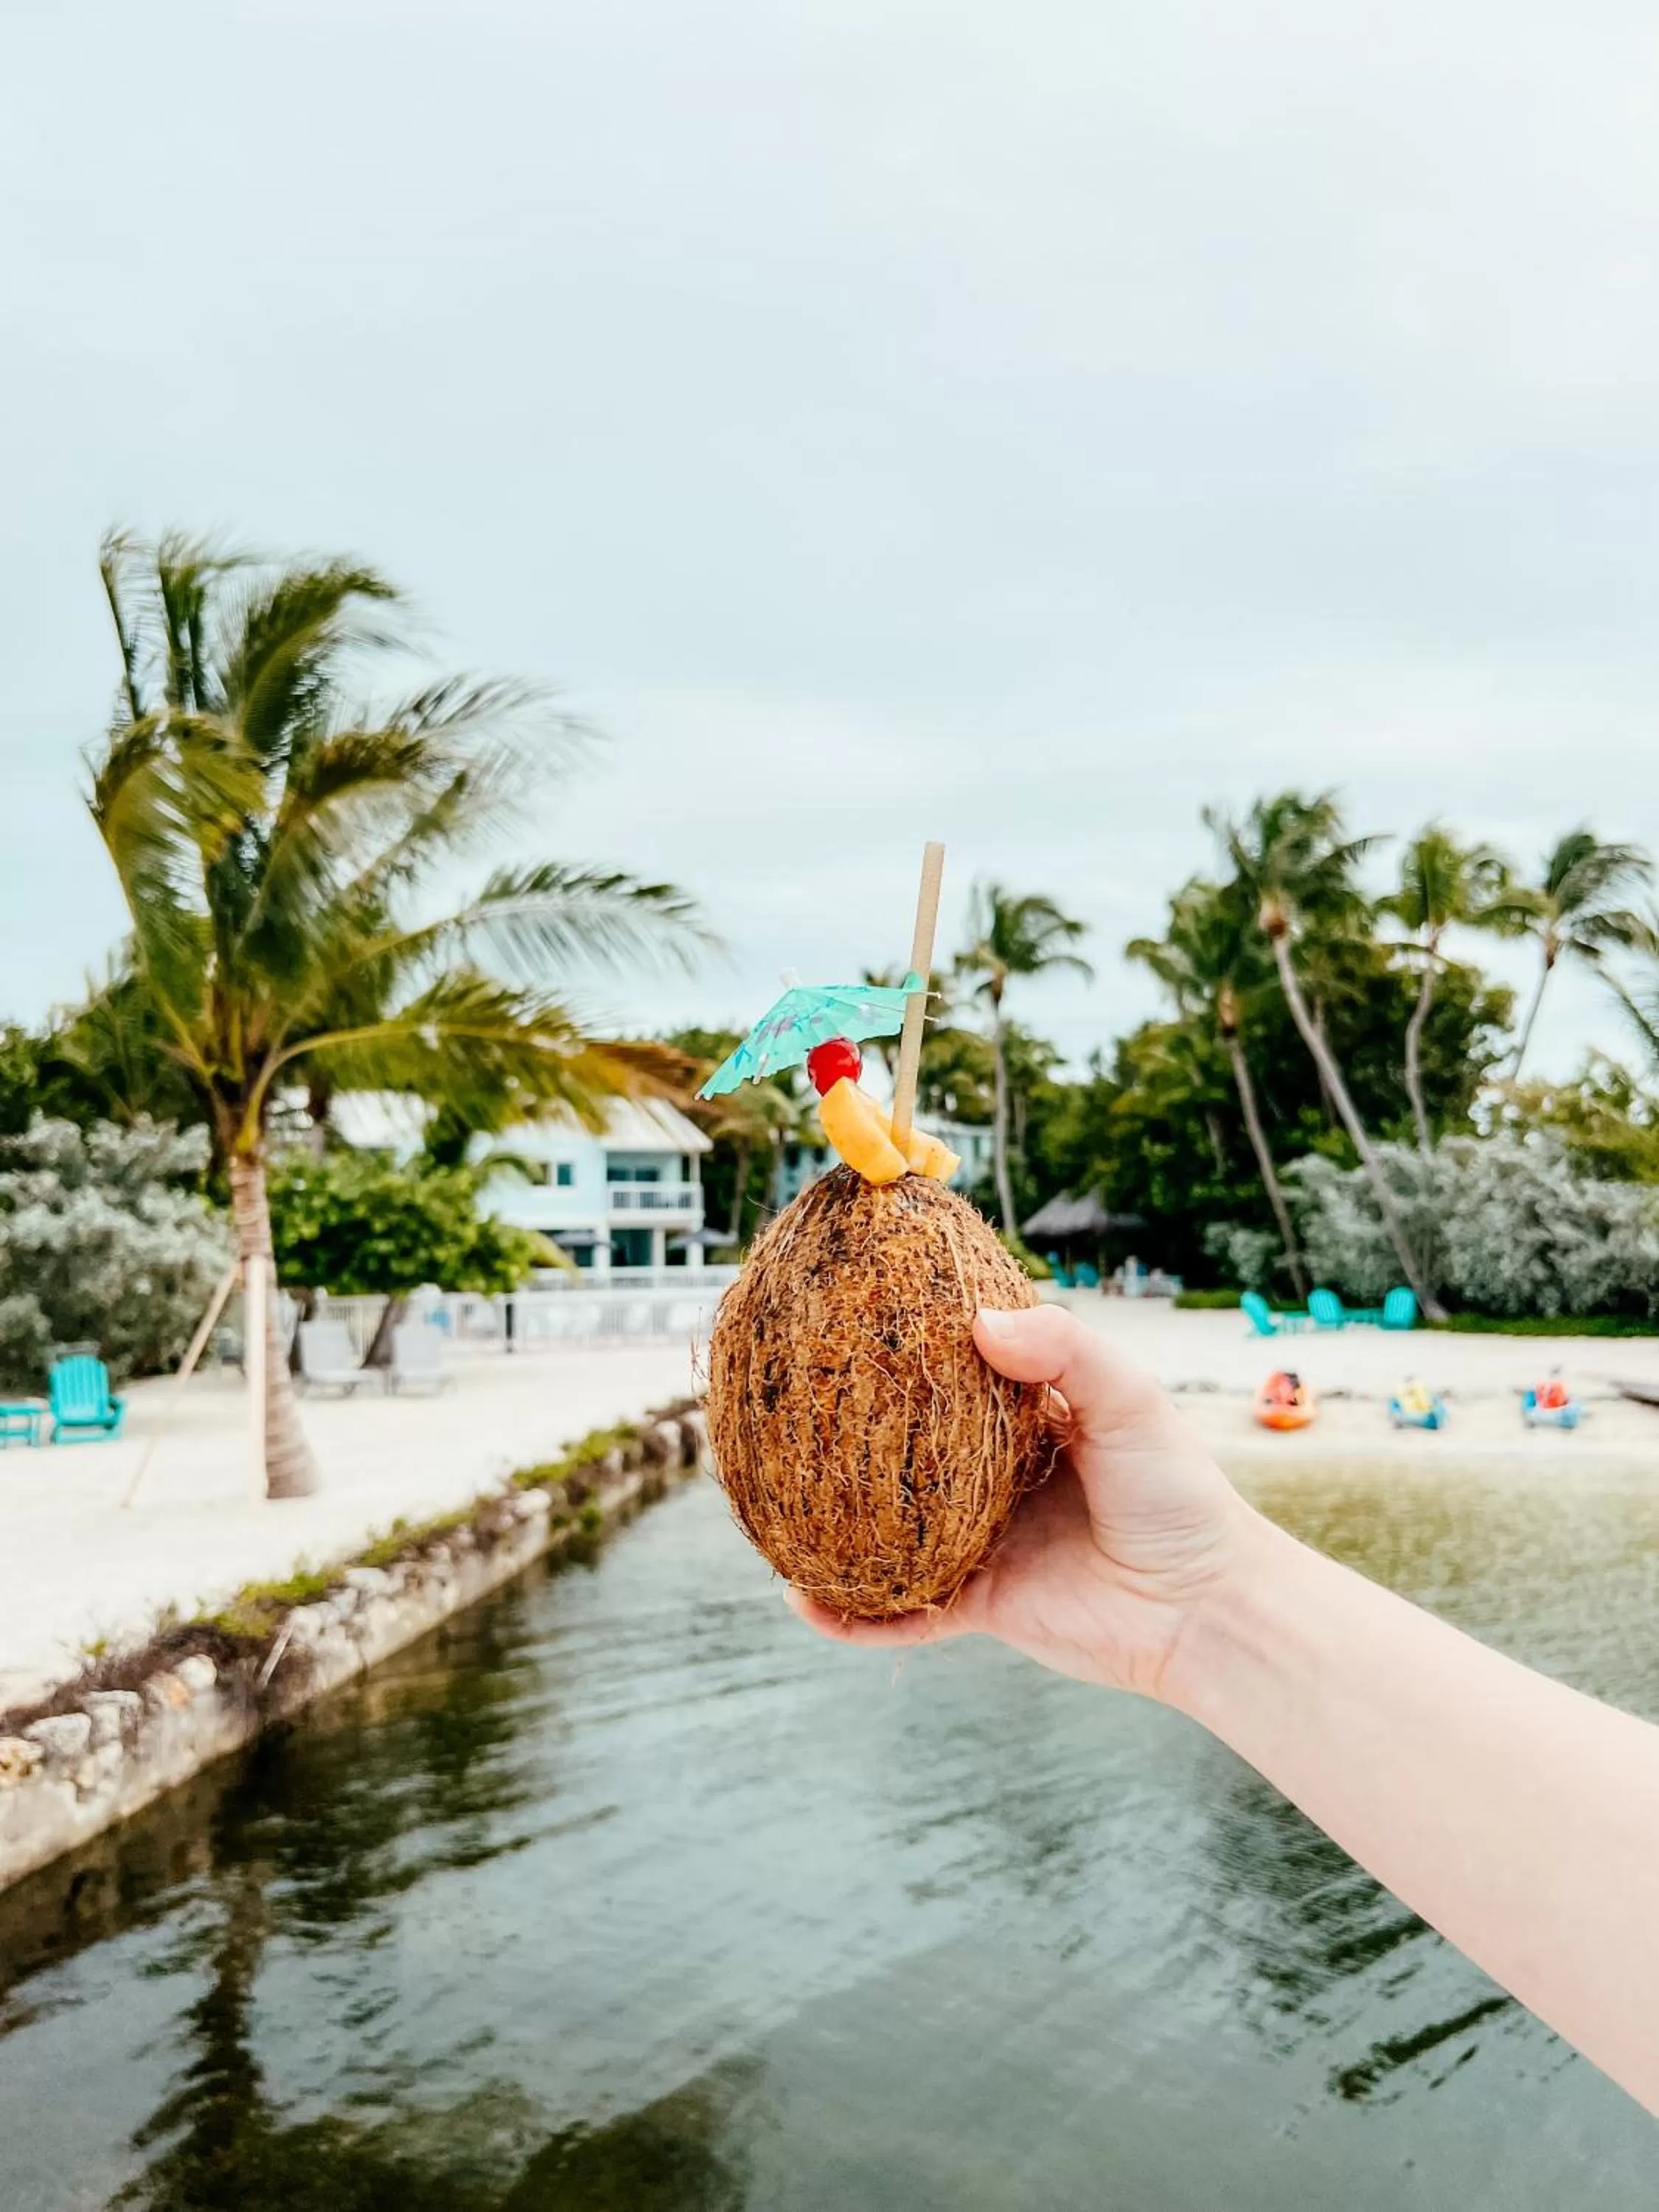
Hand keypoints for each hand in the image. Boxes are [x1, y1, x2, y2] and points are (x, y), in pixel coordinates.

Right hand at [788, 1303, 1252, 1697]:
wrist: (1206, 1608)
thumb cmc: (1179, 1494)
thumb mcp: (1129, 1401)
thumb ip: (1064, 1350)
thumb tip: (978, 1325)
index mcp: (1024, 1418)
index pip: (946, 1374)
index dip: (900, 1347)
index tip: (846, 1315)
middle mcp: (990, 1478)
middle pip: (900, 1450)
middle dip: (844, 1433)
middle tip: (782, 1404)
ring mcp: (978, 1542)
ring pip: (887, 1530)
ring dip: (830, 1522)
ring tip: (768, 1502)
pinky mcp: (978, 1605)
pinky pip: (901, 1612)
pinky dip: (852, 1614)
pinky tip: (802, 1600)